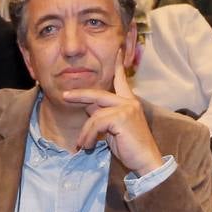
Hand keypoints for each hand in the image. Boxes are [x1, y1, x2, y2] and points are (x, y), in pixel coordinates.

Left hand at [61, 49, 164, 175]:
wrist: (146, 161)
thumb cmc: (131, 147)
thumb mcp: (114, 129)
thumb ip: (103, 115)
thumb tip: (88, 107)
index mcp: (129, 102)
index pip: (121, 80)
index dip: (118, 66)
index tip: (118, 49)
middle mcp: (129, 102)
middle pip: (98, 94)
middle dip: (80, 95)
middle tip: (65, 96)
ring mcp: (126, 108)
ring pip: (94, 114)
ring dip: (85, 131)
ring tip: (83, 144)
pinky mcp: (121, 118)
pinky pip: (95, 123)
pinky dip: (88, 136)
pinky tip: (89, 146)